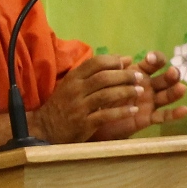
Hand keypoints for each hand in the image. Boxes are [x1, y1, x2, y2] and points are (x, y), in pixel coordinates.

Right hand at [31, 55, 186, 143]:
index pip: (96, 62)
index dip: (114, 61)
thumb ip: (95, 73)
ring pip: (106, 95)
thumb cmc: (64, 104)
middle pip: (104, 77)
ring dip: (126, 92)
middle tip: (140, 77)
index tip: (128, 62)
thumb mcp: (74, 85)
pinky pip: (106, 115)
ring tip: (140, 91)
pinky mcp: (84, 123)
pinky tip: (134, 110)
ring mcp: (79, 107)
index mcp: (74, 78)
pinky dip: (121, 112)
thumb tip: (124, 59)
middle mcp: (76, 90)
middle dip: (125, 76)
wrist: (45, 128)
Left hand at [87, 51, 186, 142]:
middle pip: (164, 79)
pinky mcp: (148, 118)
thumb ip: (116, 68)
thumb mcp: (108, 78)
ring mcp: (150, 102)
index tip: (151, 59)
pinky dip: (175, 114)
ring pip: (167, 96)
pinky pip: (163, 116)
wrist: (96, 118)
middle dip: (170, 75)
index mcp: (139, 74)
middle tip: (173, 72)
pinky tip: (186, 110)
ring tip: (182, 88)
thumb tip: (127, 58)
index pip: (153, 63)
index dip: (156, 59)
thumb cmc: (102, 95)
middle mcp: (148, 86)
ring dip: (175, 92)